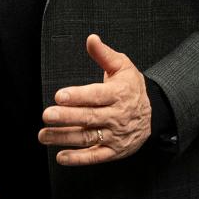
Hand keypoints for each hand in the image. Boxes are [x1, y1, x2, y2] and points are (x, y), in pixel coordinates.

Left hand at [38, 34, 151, 165]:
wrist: (154, 113)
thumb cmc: (132, 88)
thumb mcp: (122, 66)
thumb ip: (104, 54)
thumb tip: (91, 39)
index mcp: (119, 94)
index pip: (96, 95)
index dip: (78, 96)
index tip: (59, 96)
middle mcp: (117, 116)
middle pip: (89, 117)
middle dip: (67, 117)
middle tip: (47, 115)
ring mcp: (115, 135)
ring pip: (88, 138)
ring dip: (64, 138)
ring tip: (44, 135)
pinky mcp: (114, 151)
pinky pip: (95, 157)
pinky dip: (78, 159)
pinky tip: (61, 156)